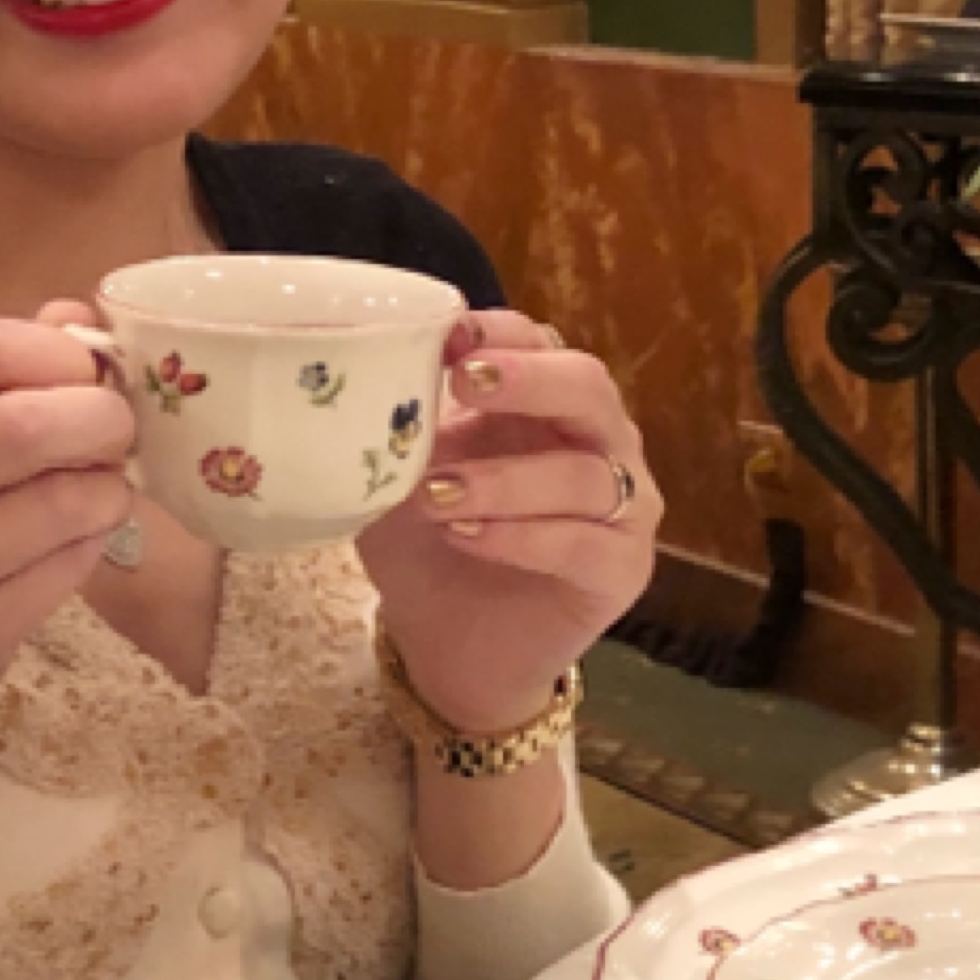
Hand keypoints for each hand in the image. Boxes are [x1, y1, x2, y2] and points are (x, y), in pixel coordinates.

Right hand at [0, 316, 143, 791]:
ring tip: (103, 488)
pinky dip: (99, 540)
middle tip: (118, 428)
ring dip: (109, 484)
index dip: (53, 349)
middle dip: (98, 414)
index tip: (86, 369)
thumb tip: (79, 316)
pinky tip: (86, 540)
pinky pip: (68, 565)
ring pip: (58, 499)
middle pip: (18, 422)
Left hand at [351, 308, 664, 732]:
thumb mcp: (397, 478)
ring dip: (506, 480)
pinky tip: (467, 538)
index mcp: (545, 404)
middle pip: (589, 387)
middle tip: (468, 382)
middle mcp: (598, 442)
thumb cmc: (430, 546)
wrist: (452, 647)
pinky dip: (523, 538)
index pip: (541, 342)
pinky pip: (586, 542)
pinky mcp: (623, 569)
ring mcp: (624, 505)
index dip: (499, 332)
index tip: (446, 335)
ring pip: (586, 473)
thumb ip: (395, 430)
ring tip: (437, 497)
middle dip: (530, 379)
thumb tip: (354, 378)